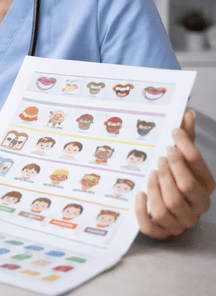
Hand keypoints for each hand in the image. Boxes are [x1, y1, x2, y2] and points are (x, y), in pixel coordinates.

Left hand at [136, 109, 215, 237]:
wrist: (172, 210)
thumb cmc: (178, 179)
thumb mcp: (184, 159)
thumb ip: (186, 138)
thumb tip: (187, 113)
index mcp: (207, 186)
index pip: (198, 165)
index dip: (185, 147)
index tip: (172, 134)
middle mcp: (198, 206)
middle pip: (185, 187)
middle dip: (170, 169)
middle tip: (159, 157)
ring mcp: (181, 222)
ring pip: (167, 206)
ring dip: (156, 187)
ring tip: (151, 173)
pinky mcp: (162, 233)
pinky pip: (150, 226)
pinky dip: (142, 210)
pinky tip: (139, 194)